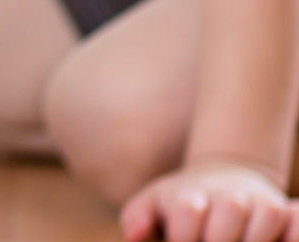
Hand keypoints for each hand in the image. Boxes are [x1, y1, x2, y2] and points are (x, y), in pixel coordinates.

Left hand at [120, 160, 292, 241]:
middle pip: (230, 209)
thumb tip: (134, 236)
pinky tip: (284, 241)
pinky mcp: (285, 211)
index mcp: (190, 197)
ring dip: (256, 236)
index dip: (184, 234)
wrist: (222, 180)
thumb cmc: (177, 205)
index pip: (186, 211)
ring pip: (268, 213)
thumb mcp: (151, 207)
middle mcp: (228, 197)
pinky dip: (296, 231)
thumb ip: (138, 220)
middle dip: (220, 237)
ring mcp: (260, 202)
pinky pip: (298, 218)